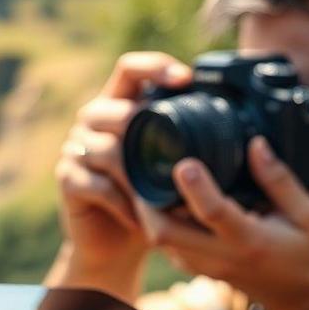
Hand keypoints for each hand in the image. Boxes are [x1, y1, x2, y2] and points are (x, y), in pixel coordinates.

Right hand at [54, 52, 193, 270]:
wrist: (116, 242)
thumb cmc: (151, 198)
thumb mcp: (171, 164)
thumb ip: (187, 139)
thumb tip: (240, 128)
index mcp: (120, 104)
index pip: (130, 68)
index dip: (155, 66)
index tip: (186, 80)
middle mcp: (93, 120)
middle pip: (115, 110)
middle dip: (147, 134)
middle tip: (178, 161)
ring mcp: (76, 148)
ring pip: (108, 151)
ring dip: (140, 179)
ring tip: (164, 198)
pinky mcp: (67, 179)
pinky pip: (98, 185)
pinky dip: (125, 204)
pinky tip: (142, 218)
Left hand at [138, 136, 308, 309]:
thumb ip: (280, 180)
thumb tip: (255, 144)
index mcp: (251, 240)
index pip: (213, 213)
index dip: (195, 187)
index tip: (185, 163)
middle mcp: (223, 257)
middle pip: (164, 233)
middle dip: (149, 201)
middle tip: (149, 169)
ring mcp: (209, 269)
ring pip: (161, 243)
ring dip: (150, 214)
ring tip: (153, 181)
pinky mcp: (203, 272)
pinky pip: (169, 249)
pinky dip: (161, 226)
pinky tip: (169, 204)